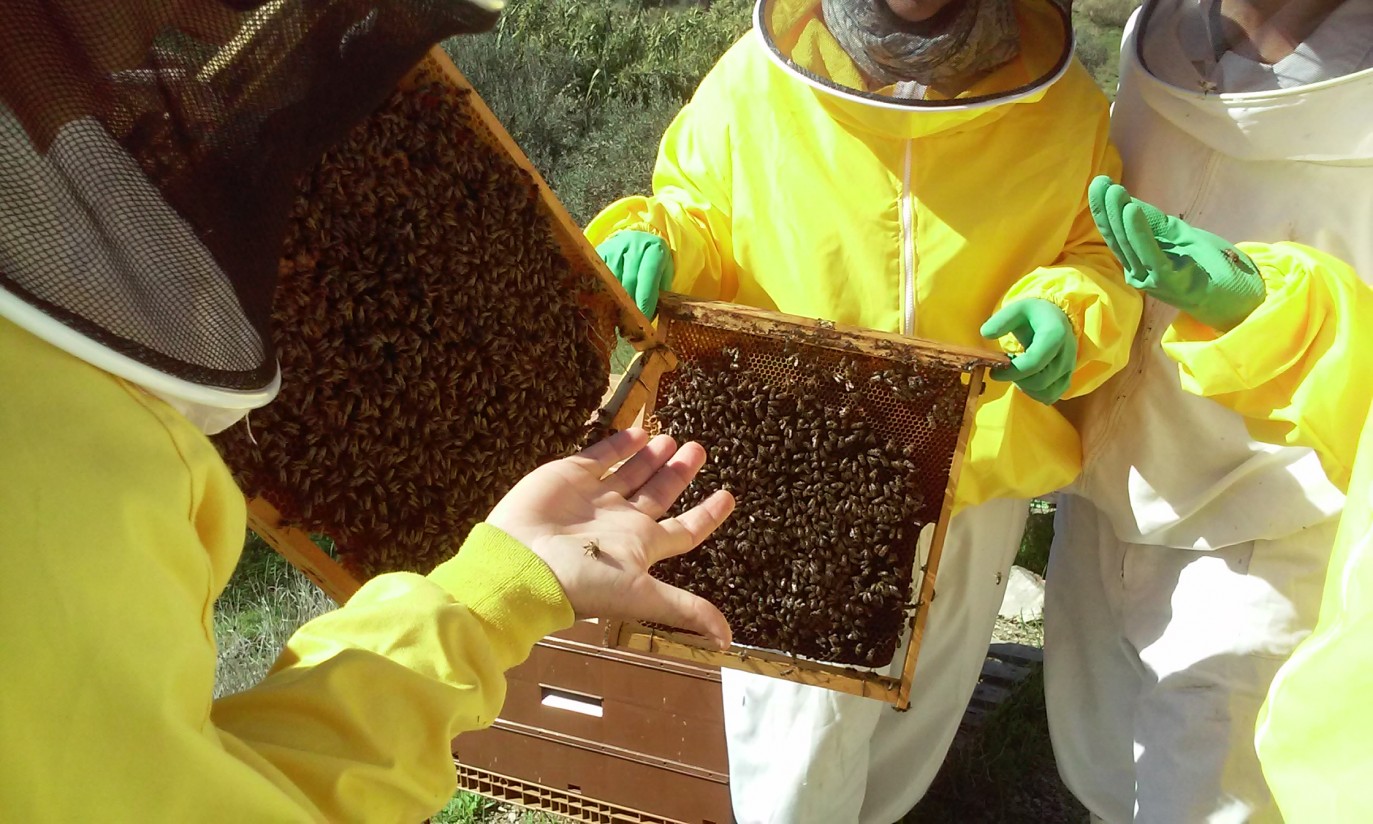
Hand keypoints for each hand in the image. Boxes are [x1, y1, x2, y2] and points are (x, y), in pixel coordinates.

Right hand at [486, 428, 734, 647]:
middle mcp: (620, 523)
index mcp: (640, 548)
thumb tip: (727, 642)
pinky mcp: (570, 476)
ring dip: (653, 457)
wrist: (521, 562)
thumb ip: (686, 609)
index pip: (683, 531)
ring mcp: (595, 499)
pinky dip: (620, 445)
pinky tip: (638, 433)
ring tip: (672, 438)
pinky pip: (600, 456)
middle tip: (699, 449)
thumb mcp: (641, 596)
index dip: (707, 515)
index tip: (729, 496)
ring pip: (631, 473)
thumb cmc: (582, 582)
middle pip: (659, 494)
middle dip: (679, 473)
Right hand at [596, 231, 673, 317]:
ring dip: (615, 301)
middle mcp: (634, 245)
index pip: (648, 276)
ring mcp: (615, 248)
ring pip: (612, 280)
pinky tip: (608, 304)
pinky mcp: (600, 252)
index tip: (643, 319)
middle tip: (631, 324)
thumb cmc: (653, 263)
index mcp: (654, 249)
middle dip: (630, 305)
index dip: (645, 300)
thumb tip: (647, 318)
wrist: (637, 240)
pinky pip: (600, 276)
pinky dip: (604, 292)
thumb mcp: (663, 273)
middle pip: (629, 280)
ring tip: (619, 317)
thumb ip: (659, 292)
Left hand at [980, 298, 1077, 404]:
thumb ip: (1001, 320)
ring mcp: (1069, 368)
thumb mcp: (1016, 308)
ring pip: (1046, 393)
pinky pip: (1052, 395)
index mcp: (1054, 335)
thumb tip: (985, 333)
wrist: (1057, 317)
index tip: (993, 372)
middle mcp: (1066, 354)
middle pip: (1039, 382)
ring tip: (1016, 372)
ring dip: (1025, 388)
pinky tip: (1026, 379)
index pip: (1033, 363)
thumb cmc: (1034, 313)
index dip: (1011, 372)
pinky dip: (1035, 393)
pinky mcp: (1067, 377)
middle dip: (1016, 379)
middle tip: (1004, 369)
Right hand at [1088, 175, 1264, 330]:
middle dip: (1106, 209)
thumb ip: (1155, 225)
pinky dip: (1139, 232)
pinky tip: (1131, 210)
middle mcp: (1139, 274)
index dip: (1104, 211)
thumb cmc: (1213, 268)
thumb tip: (1128, 203)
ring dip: (1119, 216)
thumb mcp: (1181, 237)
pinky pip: (1150, 254)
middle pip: (1117, 239)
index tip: (1098, 184)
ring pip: (1129, 245)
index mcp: (1140, 264)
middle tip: (1098, 182)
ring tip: (1113, 191)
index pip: (1116, 236)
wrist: (1242, 298)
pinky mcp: (1169, 281)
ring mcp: (1152, 280)